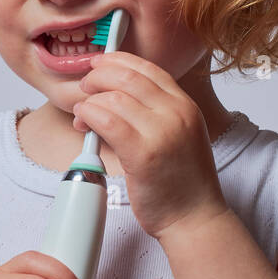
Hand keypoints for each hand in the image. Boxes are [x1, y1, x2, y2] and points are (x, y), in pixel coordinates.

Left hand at [72, 51, 231, 239]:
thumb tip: (114, 95)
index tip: (99, 63)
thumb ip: (155, 112)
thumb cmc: (182, 182)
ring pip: (114, 98)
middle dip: (98, 76)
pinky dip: (89, 116)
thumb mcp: (179, 134)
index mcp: (185, 106)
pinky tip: (84, 123)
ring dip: (90, 101)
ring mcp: (161, 132)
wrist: (195, 218)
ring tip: (83, 115)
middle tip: (85, 87)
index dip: (118, 60)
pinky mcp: (143, 154)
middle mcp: (176, 113)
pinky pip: (107, 121)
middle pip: (128, 77)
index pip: (148, 68)